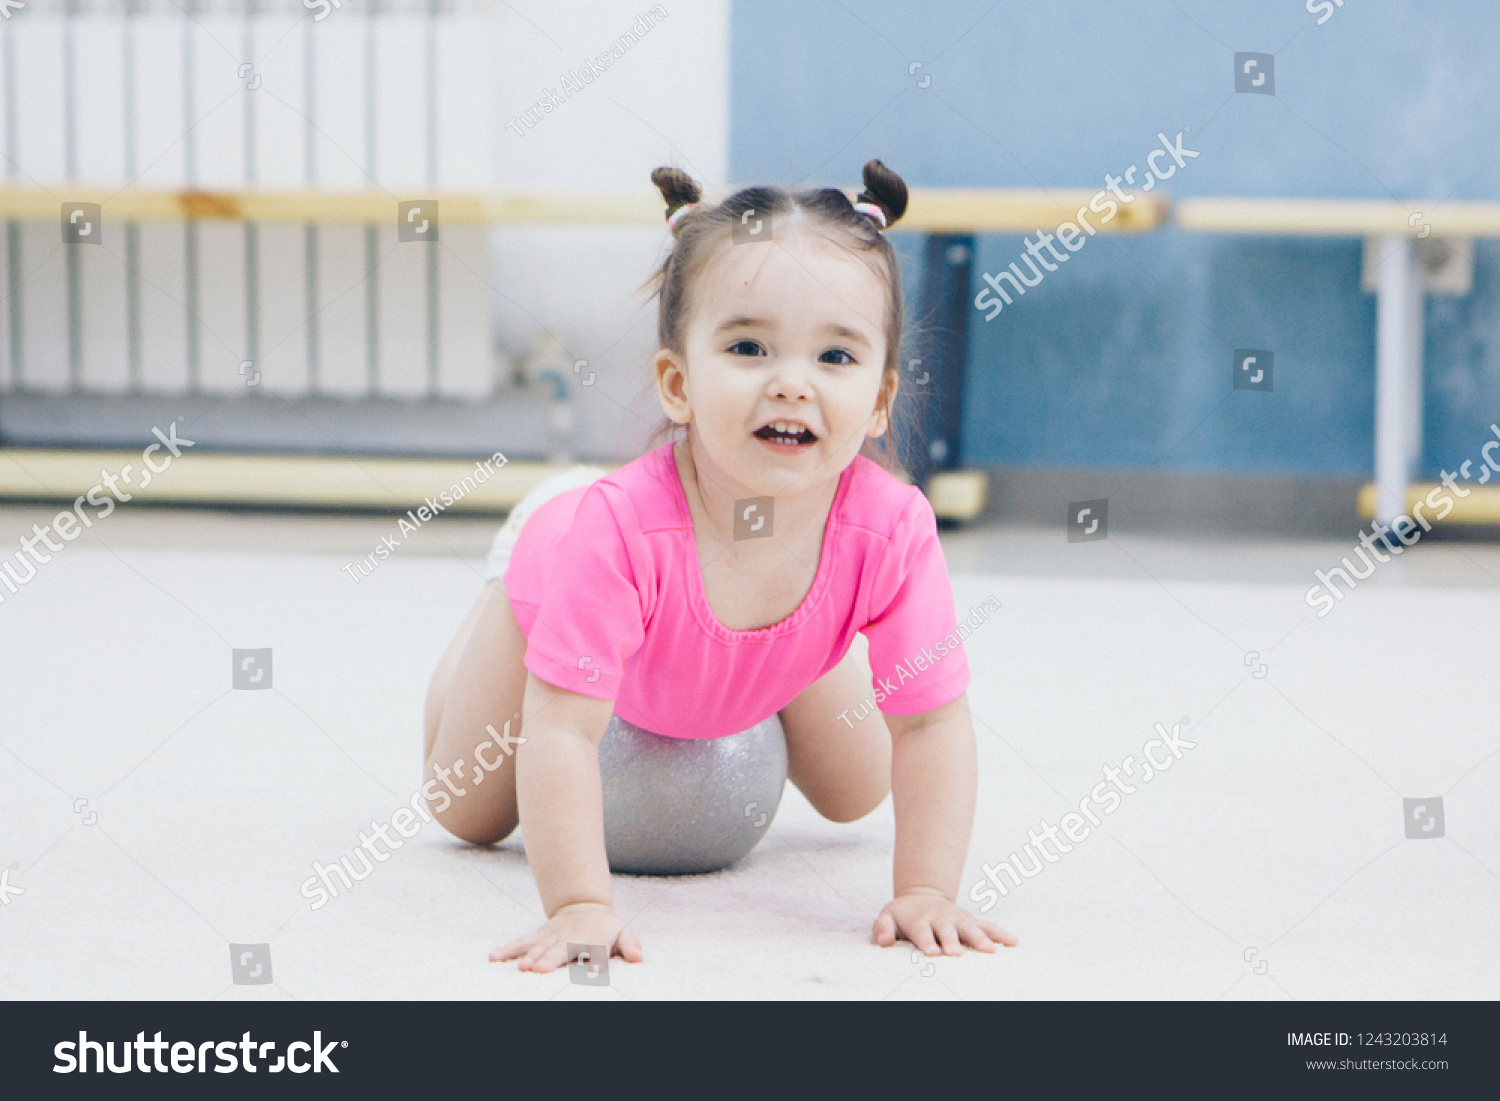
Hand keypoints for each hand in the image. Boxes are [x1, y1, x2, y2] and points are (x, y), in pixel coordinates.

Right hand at [489, 902, 643, 973]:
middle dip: (550, 960)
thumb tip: (639, 958)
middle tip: (541, 969)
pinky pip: (520, 944)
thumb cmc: (605, 927)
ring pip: (538, 948)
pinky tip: (493, 957)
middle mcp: (569, 939)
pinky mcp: (538, 938)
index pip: (595, 950)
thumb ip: (630, 945)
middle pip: (560, 951)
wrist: (583, 906)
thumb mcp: (622, 931)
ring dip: (528, 957)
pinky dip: (507, 950)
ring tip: (520, 967)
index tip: (594, 969)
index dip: (595, 960)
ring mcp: (551, 938)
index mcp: (592, 940)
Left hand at [873, 889, 1017, 954]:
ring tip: (991, 950)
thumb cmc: (905, 914)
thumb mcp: (888, 915)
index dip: (927, 942)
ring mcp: (958, 920)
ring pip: (971, 929)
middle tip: (956, 953)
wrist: (923, 895)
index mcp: (920, 921)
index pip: (923, 933)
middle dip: (953, 942)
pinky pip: (988, 926)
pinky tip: (1013, 942)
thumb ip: (883, 927)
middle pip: (948, 932)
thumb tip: (883, 941)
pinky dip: (1000, 933)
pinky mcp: (971, 921)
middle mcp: (942, 920)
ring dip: (980, 939)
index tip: (932, 953)